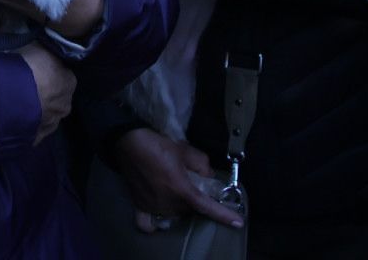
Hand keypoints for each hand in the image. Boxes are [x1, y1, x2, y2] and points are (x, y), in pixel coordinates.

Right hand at [17, 41, 75, 144]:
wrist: (8, 96)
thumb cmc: (25, 67)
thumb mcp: (37, 47)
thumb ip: (44, 49)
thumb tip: (44, 46)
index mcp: (69, 81)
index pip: (64, 75)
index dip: (50, 72)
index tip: (37, 70)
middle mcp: (65, 105)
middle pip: (57, 97)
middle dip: (46, 93)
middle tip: (27, 86)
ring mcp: (52, 124)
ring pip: (47, 115)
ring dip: (38, 110)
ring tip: (19, 103)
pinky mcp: (37, 137)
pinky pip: (34, 131)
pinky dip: (28, 126)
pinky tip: (17, 120)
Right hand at [112, 128, 243, 229]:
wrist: (129, 142)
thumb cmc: (158, 144)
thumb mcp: (185, 150)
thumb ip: (202, 164)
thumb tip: (208, 176)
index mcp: (181, 189)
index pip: (207, 207)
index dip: (224, 215)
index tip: (238, 222)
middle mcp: (168, 203)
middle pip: (189, 210)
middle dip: (194, 200)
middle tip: (191, 184)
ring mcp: (152, 207)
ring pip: (173, 215)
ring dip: (178, 206)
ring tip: (175, 191)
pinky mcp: (139, 205)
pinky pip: (147, 223)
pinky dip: (154, 224)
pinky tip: (160, 217)